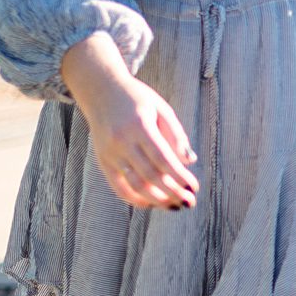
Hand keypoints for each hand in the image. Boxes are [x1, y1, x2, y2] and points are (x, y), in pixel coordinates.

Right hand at [64, 54, 197, 211]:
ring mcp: (110, 153)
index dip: (180, 177)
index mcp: (139, 125)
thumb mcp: (161, 109)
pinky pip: (119, 188)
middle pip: (150, 176)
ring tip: (174, 206)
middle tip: (189, 202)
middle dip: (173, 192)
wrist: (101, 90)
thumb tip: (190, 161)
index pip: (163, 159)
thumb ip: (176, 135)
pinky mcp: (103, 161)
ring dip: (157, 200)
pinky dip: (136, 200)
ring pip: (135, 186)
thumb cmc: (137, 99)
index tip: (194, 187)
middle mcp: (122, 141)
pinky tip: (152, 203)